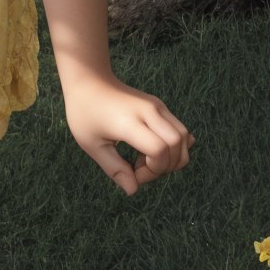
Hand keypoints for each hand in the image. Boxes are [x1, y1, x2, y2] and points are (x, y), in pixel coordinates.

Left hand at [61, 71, 194, 195]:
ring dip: (173, 157)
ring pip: (184, 137)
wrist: (89, 79)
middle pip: (177, 144)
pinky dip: (174, 146)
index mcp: (129, 121)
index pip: (159, 150)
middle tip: (140, 169)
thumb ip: (114, 168)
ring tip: (146, 159)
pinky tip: (152, 148)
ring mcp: (157, 106)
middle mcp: (149, 111)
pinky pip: (180, 130)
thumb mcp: (91, 144)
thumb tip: (133, 190)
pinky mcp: (160, 106)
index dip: (152, 170)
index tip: (133, 173)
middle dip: (166, 166)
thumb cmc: (85, 113)